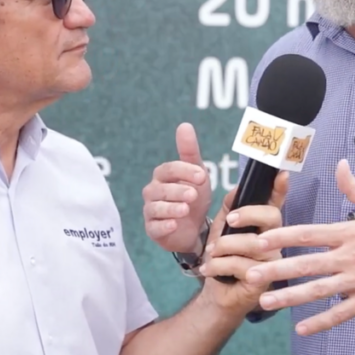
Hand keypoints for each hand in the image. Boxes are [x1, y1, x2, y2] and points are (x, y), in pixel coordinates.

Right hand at [142, 123, 212, 252]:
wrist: (195, 227)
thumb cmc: (193, 196)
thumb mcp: (197, 173)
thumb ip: (189, 150)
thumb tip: (184, 125)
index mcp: (163, 175)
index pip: (169, 169)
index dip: (185, 171)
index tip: (203, 176)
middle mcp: (153, 191)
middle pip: (161, 189)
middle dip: (178, 190)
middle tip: (194, 194)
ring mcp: (151, 211)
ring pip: (155, 207)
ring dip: (170, 208)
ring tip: (185, 210)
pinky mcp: (152, 229)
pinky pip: (154, 227)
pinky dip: (163, 226)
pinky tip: (173, 225)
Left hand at [197, 170, 288, 313]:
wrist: (215, 295)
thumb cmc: (221, 258)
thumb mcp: (221, 229)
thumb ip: (229, 208)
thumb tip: (237, 189)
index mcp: (264, 226)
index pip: (275, 204)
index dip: (280, 189)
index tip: (282, 174)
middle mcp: (274, 242)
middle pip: (271, 217)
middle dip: (247, 214)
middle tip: (228, 221)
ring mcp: (273, 261)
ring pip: (252, 242)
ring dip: (223, 246)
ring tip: (211, 254)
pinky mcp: (265, 281)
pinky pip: (242, 265)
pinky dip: (218, 265)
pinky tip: (210, 270)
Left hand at [243, 159, 354, 334]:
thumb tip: (340, 164)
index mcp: (349, 233)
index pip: (308, 233)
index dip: (282, 236)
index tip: (258, 238)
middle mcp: (350, 257)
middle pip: (306, 264)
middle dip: (276, 269)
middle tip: (249, 273)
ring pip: (318, 291)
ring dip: (290, 297)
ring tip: (265, 303)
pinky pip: (341, 313)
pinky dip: (320, 321)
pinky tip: (300, 328)